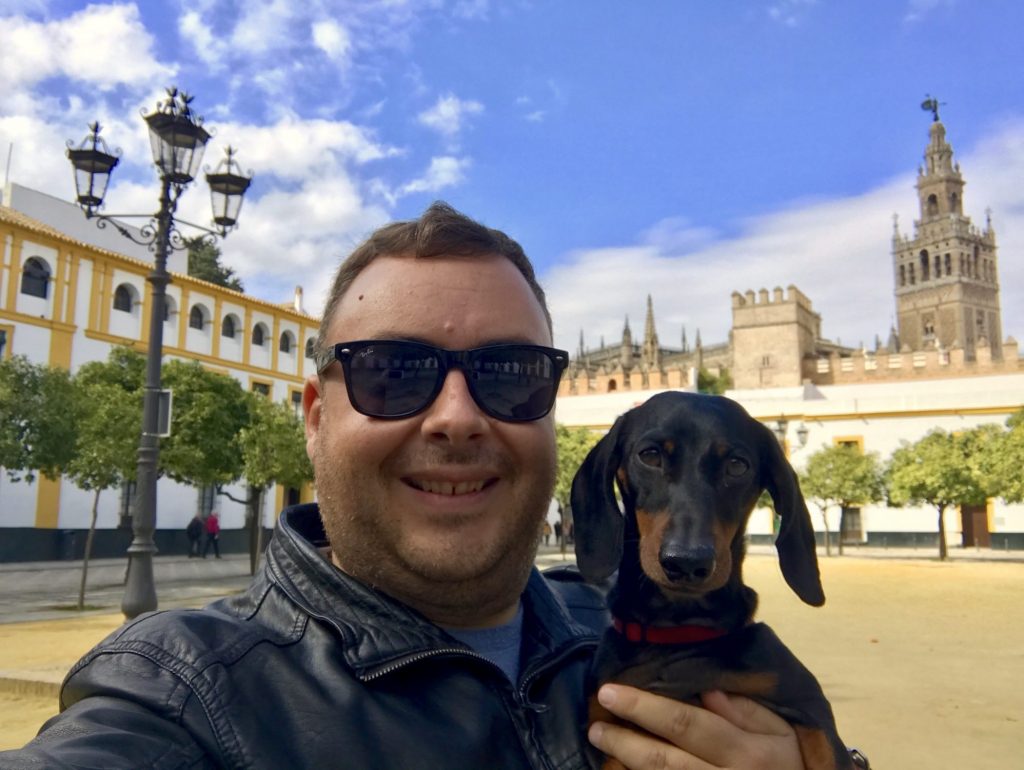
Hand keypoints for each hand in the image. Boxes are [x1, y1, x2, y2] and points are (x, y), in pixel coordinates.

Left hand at [587, 685, 804, 769]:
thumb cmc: (793, 762)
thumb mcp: (784, 732)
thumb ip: (747, 711)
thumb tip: (706, 691)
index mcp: (746, 752)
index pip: (686, 724)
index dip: (644, 708)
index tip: (610, 692)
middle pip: (665, 761)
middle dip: (624, 741)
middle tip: (595, 725)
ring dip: (627, 764)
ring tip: (601, 744)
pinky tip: (623, 768)